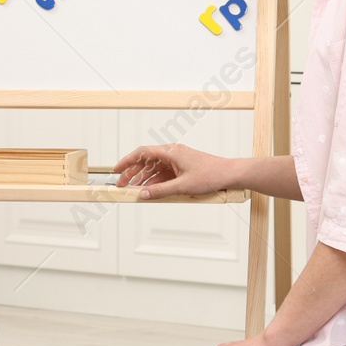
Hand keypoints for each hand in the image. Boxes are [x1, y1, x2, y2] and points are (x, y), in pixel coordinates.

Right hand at [113, 144, 232, 199]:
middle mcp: (172, 154)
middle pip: (146, 162)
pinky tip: (149, 190)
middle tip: (122, 184)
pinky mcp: (182, 169)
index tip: (116, 170)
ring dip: (143, 179)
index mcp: (170, 152)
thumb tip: (144, 194)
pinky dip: (155, 182)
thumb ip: (160, 191)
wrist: (229, 174)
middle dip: (132, 173)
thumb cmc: (211, 175)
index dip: (127, 161)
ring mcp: (177, 161)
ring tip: (133, 190)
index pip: (142, 153)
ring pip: (154, 169)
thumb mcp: (182, 186)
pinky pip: (164, 174)